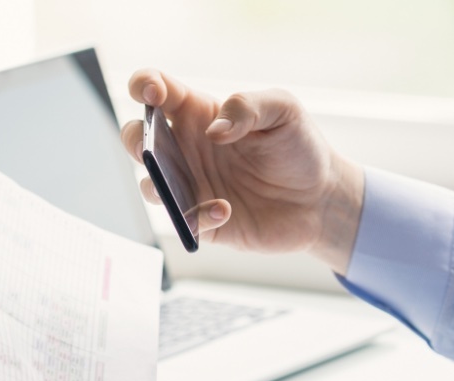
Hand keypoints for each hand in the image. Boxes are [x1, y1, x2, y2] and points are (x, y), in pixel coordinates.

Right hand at [121, 69, 364, 273]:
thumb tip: (214, 130)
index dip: (144, 86)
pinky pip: (182, 221)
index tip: (151, 93)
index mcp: (200, 113)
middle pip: (136, 138)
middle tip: (151, 147)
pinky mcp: (202, 220)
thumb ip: (247, 106)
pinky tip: (225, 209)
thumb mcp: (284, 111)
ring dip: (159, 185)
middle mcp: (188, 148)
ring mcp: (191, 185)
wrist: (321, 199)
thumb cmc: (299, 147)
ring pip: (149, 184)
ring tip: (188, 187)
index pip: (157, 91)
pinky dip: (196, 217)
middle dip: (133, 139)